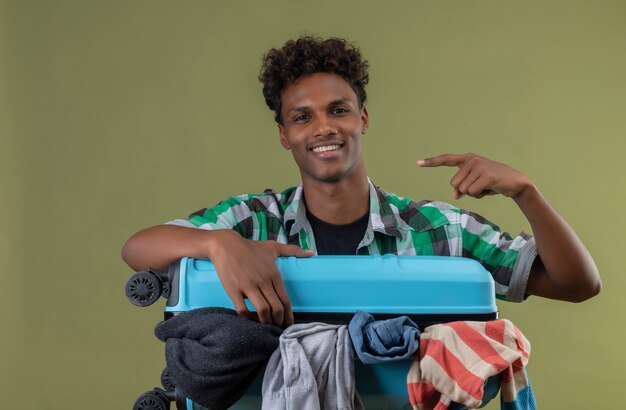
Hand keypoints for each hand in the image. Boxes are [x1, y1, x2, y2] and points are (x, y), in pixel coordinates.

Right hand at [206, 230, 313, 326]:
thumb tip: (312, 253)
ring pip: (262, 310)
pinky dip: (248, 318)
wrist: (225, 245)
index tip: (288, 323)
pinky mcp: (233, 290)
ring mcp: (248, 286)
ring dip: (266, 322)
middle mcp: (263, 281)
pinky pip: (243, 310)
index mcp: (274, 274)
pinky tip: (251, 320)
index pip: (285, 299)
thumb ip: (293, 250)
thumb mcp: (273, 246)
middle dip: (279, 321)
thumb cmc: (250, 247)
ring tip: (266, 326)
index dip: (288, 314)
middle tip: (278, 328)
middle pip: (276, 308)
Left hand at [417, 153, 531, 199]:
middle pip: (454, 184)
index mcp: (467, 159)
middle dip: (466, 190)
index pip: (446, 159)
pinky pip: (472, 193)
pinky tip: (490, 189)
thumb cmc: (492, 183)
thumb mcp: (474, 185)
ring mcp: (479, 166)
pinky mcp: (486, 176)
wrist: (516, 183)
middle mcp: (472, 160)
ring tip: (486, 187)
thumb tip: (454, 194)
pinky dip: (480, 195)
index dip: (431, 162)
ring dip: (474, 193)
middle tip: (481, 185)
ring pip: (463, 190)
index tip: (417, 163)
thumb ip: (461, 188)